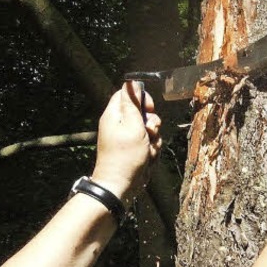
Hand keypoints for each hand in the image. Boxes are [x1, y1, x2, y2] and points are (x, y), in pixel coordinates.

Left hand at [91, 82, 161, 203]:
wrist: (120, 186)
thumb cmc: (125, 156)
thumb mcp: (132, 125)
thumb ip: (132, 103)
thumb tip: (131, 81)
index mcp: (113, 115)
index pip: (127, 94)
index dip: (141, 98)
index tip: (149, 108)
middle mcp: (119, 125)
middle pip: (141, 113)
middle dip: (152, 123)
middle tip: (150, 131)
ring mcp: (126, 139)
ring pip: (148, 130)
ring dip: (153, 139)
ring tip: (148, 149)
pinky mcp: (134, 151)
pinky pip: (148, 144)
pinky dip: (151, 150)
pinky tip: (148, 158)